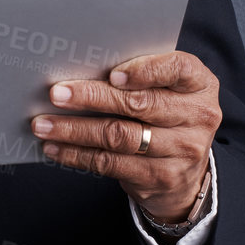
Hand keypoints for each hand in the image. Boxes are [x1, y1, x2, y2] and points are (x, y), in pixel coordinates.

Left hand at [30, 51, 219, 223]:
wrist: (187, 172)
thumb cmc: (168, 114)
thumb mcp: (169, 89)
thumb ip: (142, 75)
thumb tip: (82, 67)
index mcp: (200, 84)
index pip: (178, 69)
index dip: (145, 70)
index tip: (111, 75)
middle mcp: (198, 116)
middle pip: (140, 105)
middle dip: (92, 98)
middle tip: (57, 94)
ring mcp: (182, 151)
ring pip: (120, 137)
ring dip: (75, 130)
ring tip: (44, 124)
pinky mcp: (160, 177)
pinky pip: (111, 164)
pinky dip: (77, 155)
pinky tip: (56, 147)